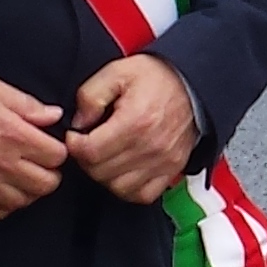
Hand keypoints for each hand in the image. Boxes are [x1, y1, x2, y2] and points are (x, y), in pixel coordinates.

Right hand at [0, 70, 67, 219]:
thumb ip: (28, 105)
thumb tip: (53, 116)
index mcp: (14, 134)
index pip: (58, 156)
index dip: (56, 149)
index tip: (47, 145)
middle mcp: (2, 163)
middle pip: (47, 184)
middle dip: (48, 172)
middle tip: (38, 162)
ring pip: (23, 201)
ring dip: (27, 190)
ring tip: (19, 176)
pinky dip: (3, 205)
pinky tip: (0, 190)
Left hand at [67, 53, 201, 205]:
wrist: (192, 84)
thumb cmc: (156, 78)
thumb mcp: (117, 72)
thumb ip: (90, 96)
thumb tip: (79, 122)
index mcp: (135, 121)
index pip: (90, 152)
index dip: (74, 145)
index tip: (76, 135)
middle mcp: (151, 146)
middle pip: (101, 172)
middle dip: (86, 159)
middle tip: (88, 144)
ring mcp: (163, 161)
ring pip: (119, 188)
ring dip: (105, 175)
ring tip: (104, 156)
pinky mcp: (171, 169)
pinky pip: (142, 194)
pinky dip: (128, 188)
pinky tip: (122, 171)